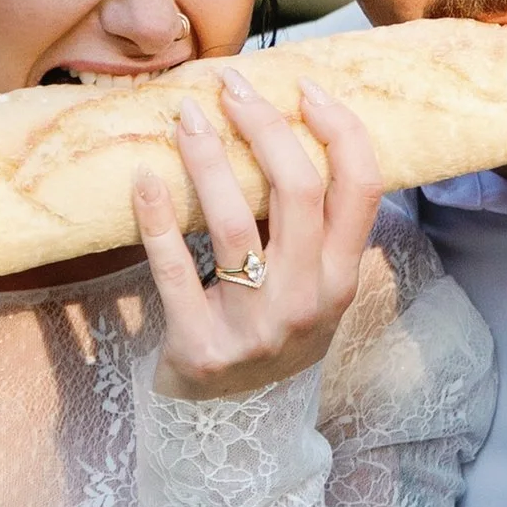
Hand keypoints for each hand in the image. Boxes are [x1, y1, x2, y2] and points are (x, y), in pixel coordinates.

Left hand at [133, 70, 383, 400]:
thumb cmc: (270, 327)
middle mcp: (307, 301)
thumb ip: (311, 225)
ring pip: (233, 223)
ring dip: (207, 159)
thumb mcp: (310, 285)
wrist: (232, 418)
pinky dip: (157, 219)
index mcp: (341, 277)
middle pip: (297, 192)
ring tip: (187, 117)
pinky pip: (175, 270)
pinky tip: (144, 177)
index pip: (361, 188)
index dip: (339, 129)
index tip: (305, 88)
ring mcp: (256, 328)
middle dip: (263, 126)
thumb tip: (289, 125)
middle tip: (230, 88)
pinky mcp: (201, 347)